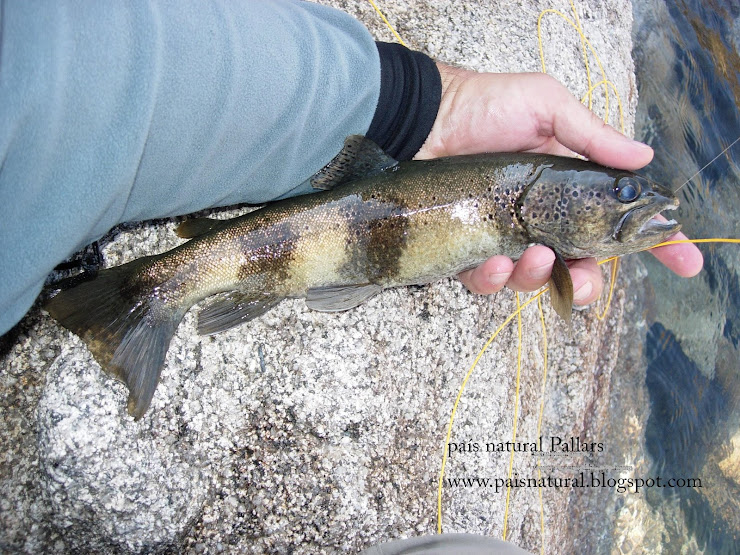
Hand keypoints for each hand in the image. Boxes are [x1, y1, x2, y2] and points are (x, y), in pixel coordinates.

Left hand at [416, 64, 702, 304]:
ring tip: (532, 254)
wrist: (429, 117)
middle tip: (585, 278)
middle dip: (589, 285)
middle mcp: (543, 218)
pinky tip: (493, 259)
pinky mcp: (471, 248)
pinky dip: (494, 277)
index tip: (686, 262)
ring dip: (539, 278)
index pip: (621, 223)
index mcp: (572, 188)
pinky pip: (488, 281)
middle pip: (581, 267)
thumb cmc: (487, 106)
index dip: (657, 244)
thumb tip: (643, 159)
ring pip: (535, 281)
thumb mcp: (548, 107)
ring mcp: (507, 236)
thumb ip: (592, 137)